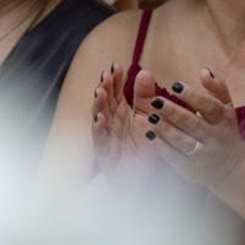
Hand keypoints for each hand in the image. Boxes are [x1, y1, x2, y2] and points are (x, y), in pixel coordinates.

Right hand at [90, 62, 159, 180]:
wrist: (137, 179)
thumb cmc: (139, 147)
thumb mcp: (145, 118)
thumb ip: (144, 97)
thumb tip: (145, 71)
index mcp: (120, 112)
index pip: (115, 91)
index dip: (115, 79)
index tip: (117, 65)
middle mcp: (110, 122)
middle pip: (105, 101)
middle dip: (105, 87)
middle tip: (107, 74)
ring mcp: (106, 136)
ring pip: (99, 117)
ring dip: (99, 104)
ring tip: (101, 91)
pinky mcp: (105, 152)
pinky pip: (100, 139)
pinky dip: (99, 129)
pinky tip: (100, 119)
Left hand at [140, 67, 244, 187]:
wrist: (230, 166)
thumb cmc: (223, 129)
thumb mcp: (226, 108)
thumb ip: (217, 88)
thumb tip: (204, 70)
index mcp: (224, 120)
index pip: (209, 106)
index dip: (193, 96)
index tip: (175, 85)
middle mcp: (215, 138)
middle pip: (193, 124)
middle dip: (173, 112)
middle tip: (156, 101)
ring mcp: (203, 155)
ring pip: (181, 141)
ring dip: (164, 129)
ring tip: (151, 117)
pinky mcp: (191, 168)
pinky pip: (173, 156)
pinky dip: (161, 145)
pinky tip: (150, 134)